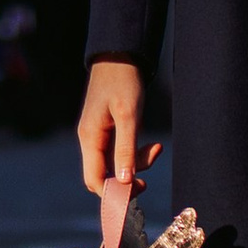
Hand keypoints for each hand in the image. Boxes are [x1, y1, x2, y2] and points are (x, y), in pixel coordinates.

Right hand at [76, 58, 149, 196]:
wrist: (121, 55)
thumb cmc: (123, 81)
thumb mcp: (129, 115)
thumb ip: (126, 149)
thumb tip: (125, 182)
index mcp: (90, 138)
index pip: (95, 179)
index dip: (114, 192)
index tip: (139, 188)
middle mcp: (90, 140)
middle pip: (105, 175)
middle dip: (129, 178)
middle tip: (151, 170)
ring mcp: (99, 135)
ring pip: (115, 164)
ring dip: (137, 163)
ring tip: (157, 148)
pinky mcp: (108, 130)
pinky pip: (120, 152)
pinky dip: (136, 152)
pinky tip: (153, 144)